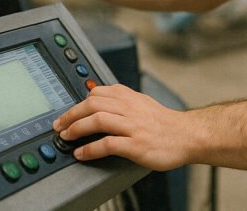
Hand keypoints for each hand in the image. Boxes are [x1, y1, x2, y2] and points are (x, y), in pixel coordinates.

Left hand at [53, 84, 192, 170]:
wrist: (187, 136)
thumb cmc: (164, 123)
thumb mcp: (141, 103)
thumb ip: (121, 100)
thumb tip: (97, 97)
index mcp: (129, 97)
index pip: (97, 93)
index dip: (78, 102)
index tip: (67, 113)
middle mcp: (129, 108)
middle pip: (92, 104)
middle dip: (71, 115)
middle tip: (59, 125)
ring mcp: (132, 126)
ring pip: (97, 120)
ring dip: (76, 128)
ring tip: (66, 137)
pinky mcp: (135, 145)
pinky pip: (107, 144)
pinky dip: (90, 149)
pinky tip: (82, 154)